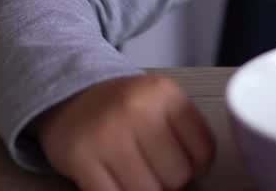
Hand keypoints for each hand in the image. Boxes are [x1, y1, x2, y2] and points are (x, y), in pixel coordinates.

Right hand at [38, 74, 214, 190]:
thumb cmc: (123, 106)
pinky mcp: (80, 158)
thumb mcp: (162, 101)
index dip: (196, 167)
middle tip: (154, 168)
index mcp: (164, 93)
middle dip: (169, 180)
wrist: (71, 96)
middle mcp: (137, 109)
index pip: (203, 152)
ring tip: (133, 171)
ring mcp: (107, 134)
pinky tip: (114, 178)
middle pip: (177, 177)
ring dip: (144, 189)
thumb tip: (199, 172)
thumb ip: (187, 130)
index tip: (183, 162)